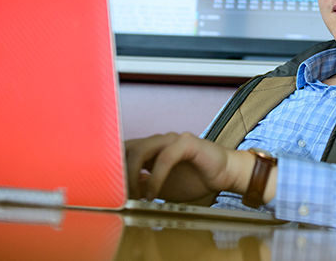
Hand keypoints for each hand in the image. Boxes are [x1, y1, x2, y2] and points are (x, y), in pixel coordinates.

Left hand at [125, 132, 252, 202]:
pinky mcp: (187, 143)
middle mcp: (158, 140)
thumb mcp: (161, 188)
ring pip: (142, 149)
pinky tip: (154, 195)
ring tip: (135, 196)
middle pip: (127, 148)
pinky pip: (165, 158)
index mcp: (151, 149)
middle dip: (119, 172)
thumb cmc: (195, 179)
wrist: (225, 174)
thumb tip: (120, 193)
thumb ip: (142, 186)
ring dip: (134, 175)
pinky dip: (156, 178)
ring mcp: (172, 139)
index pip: (123, 151)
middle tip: (120, 196)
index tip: (109, 191)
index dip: (113, 168)